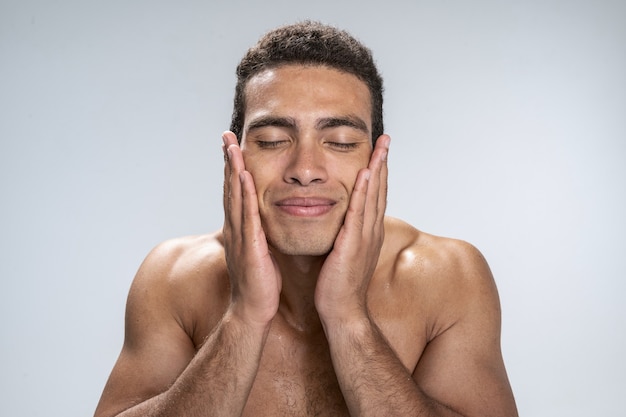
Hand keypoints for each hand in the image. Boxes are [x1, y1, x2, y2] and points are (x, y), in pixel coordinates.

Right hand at [222, 131, 280, 326]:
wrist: (254, 311)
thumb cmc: (260, 283)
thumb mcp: (260, 252)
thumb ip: (259, 235)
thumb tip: (264, 222)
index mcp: (241, 229)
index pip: (235, 193)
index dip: (232, 168)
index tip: (233, 146)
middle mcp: (236, 228)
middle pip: (230, 188)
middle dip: (228, 161)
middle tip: (226, 135)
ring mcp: (240, 236)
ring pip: (235, 197)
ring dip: (232, 170)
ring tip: (232, 146)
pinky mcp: (250, 246)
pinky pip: (247, 215)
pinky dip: (244, 194)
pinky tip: (243, 176)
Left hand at [315, 135, 389, 324]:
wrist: (342, 311)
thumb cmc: (339, 286)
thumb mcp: (345, 254)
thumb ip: (347, 235)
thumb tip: (342, 222)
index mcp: (369, 232)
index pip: (376, 196)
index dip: (379, 171)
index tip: (379, 150)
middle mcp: (371, 231)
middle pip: (380, 190)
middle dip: (383, 162)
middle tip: (386, 138)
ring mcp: (365, 238)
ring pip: (373, 197)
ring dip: (378, 169)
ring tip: (380, 146)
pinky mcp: (353, 245)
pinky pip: (359, 213)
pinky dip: (364, 192)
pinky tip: (366, 173)